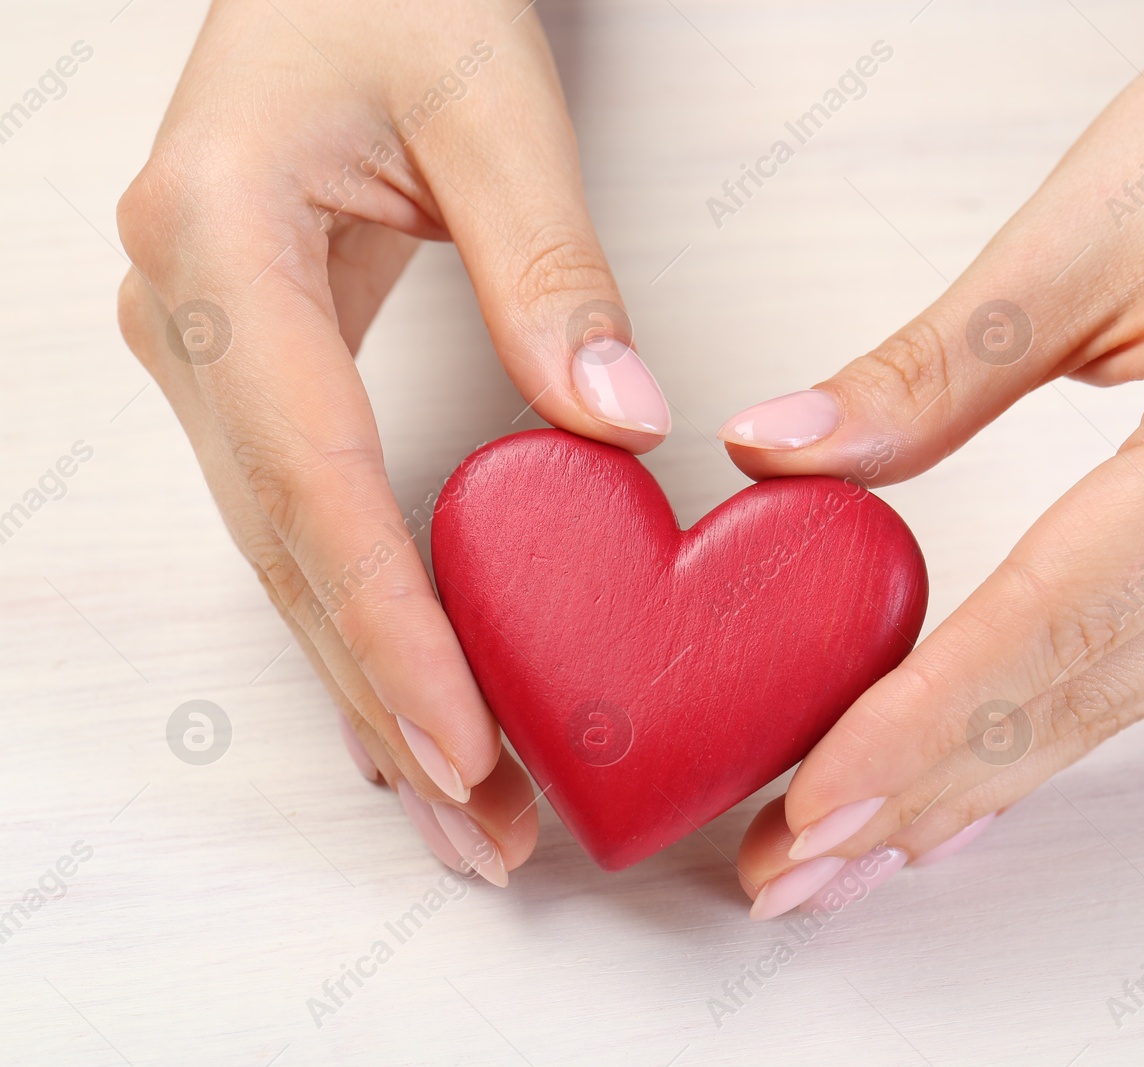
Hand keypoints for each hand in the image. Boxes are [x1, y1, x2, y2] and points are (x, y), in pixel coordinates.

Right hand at [116, 0, 671, 884]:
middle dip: (389, 702)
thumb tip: (617, 426)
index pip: (312, 479)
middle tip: (483, 830)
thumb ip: (548, 263)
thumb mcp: (488, 99)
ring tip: (463, 813)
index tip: (467, 743)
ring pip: (290, 558)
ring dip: (374, 689)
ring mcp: (207, 351)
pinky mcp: (254, 369)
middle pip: (291, 552)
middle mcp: (187, 317)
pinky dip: (366, 620)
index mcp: (217, 243)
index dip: (390, 627)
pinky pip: (307, 521)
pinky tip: (411, 702)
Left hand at [721, 0, 1143, 916]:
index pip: (1065, 612)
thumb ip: (922, 370)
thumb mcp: (1065, 236)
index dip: (931, 718)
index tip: (820, 791)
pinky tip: (962, 792)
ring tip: (849, 848)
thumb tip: (780, 453)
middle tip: (799, 864)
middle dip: (929, 788)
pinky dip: (1040, 734)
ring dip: (976, 785)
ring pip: (1116, 704)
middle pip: (1088, 690)